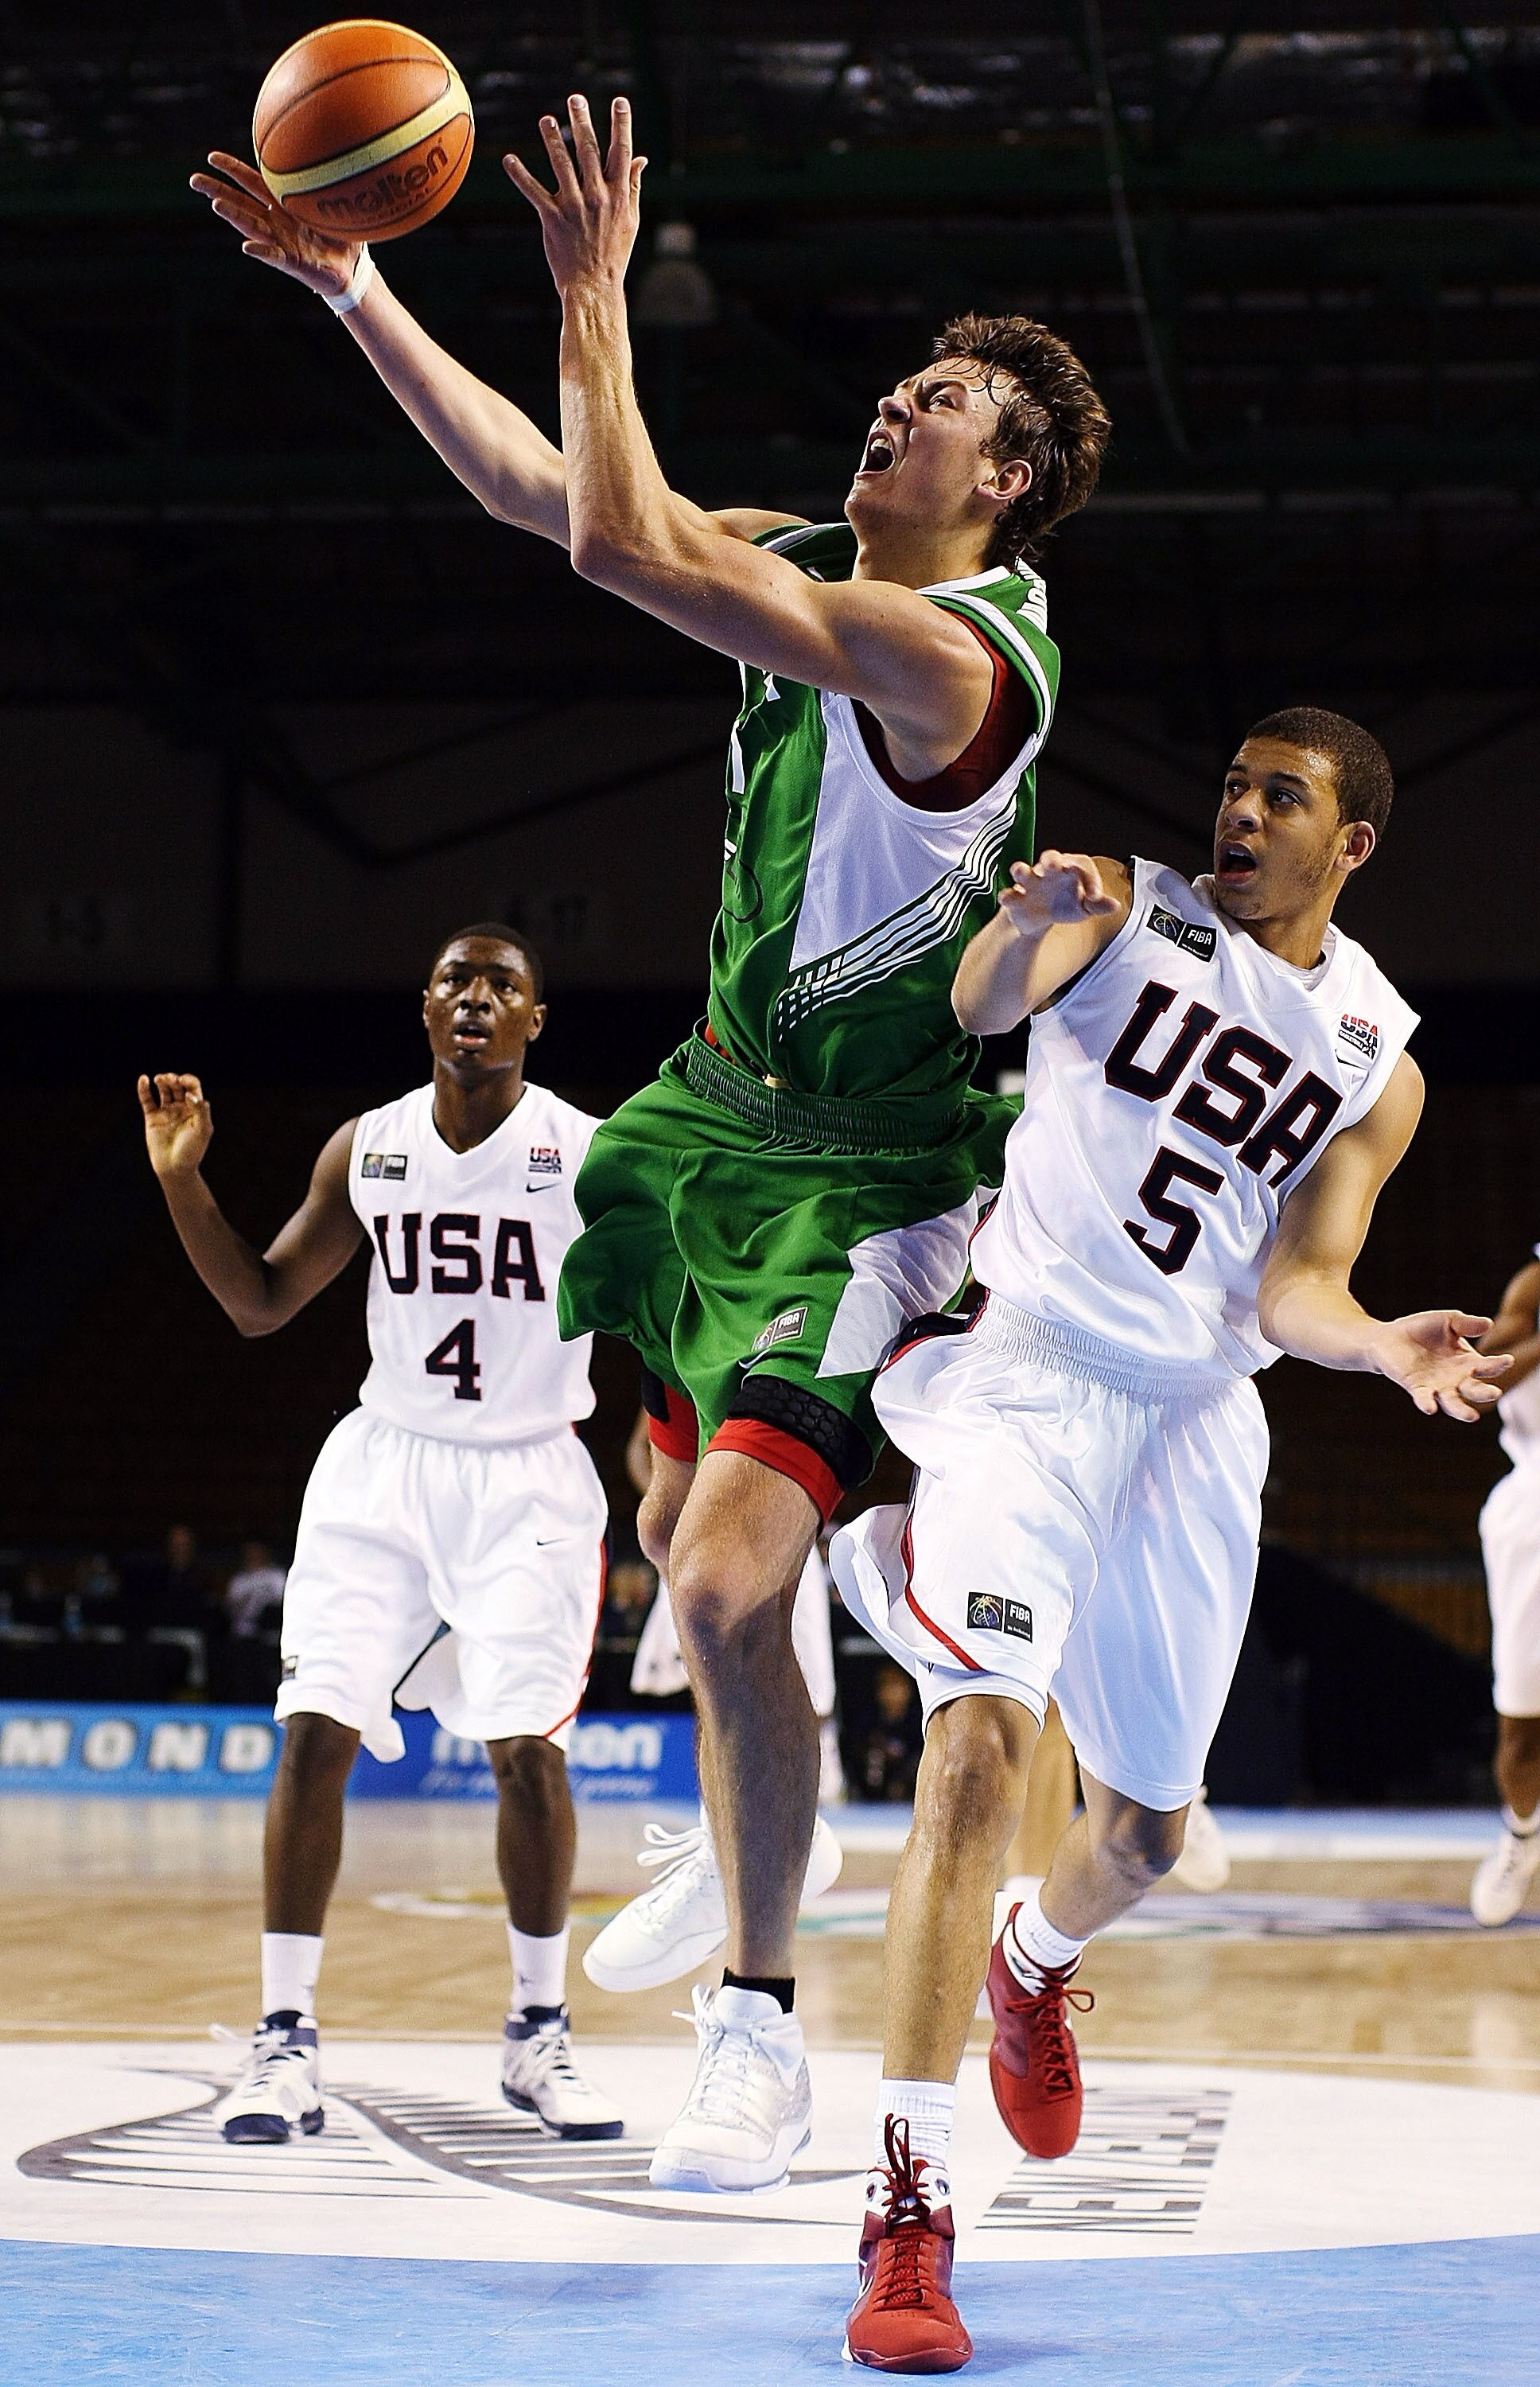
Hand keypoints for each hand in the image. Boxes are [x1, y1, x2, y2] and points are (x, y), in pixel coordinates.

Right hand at [139, 1072, 213, 1181]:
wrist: (175, 1168)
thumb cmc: (192, 1151)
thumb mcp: (203, 1130)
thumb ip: (201, 1111)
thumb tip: (191, 1095)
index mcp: (196, 1109)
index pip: (193, 1087)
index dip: (188, 1080)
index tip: (183, 1082)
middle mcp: (182, 1108)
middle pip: (178, 1086)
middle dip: (174, 1079)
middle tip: (170, 1079)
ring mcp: (166, 1112)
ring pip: (163, 1090)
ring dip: (162, 1080)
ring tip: (159, 1079)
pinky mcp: (152, 1118)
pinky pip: (147, 1100)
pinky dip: (144, 1089)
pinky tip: (143, 1079)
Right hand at [188, 152, 360, 300]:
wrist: (353, 270)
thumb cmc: (342, 234)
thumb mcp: (337, 203)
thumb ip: (331, 181)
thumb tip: (339, 147)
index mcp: (282, 206)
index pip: (252, 183)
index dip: (233, 171)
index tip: (211, 158)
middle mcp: (276, 223)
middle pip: (241, 203)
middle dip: (218, 191)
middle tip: (194, 180)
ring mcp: (281, 243)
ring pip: (252, 226)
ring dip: (234, 216)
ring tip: (215, 204)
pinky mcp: (293, 263)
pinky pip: (275, 256)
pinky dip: (262, 252)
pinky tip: (247, 247)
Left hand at [503, 95, 645, 297]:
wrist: (594, 287)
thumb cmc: (613, 254)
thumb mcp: (630, 220)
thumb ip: (632, 186)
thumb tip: (640, 158)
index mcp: (618, 196)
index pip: (621, 153)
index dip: (621, 125)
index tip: (620, 101)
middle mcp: (597, 197)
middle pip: (589, 152)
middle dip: (583, 123)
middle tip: (576, 98)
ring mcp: (574, 207)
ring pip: (562, 166)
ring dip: (552, 140)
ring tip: (546, 120)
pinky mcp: (553, 219)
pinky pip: (534, 192)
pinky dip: (520, 175)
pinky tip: (509, 159)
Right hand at [999, 851, 1121, 937]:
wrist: (1039, 919)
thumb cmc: (1066, 904)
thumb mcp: (1085, 907)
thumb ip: (1098, 905)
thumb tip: (1115, 906)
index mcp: (1070, 870)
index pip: (1081, 865)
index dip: (1089, 878)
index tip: (1095, 897)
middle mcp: (1048, 872)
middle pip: (1050, 858)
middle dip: (1051, 860)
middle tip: (1055, 865)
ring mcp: (1030, 883)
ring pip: (1022, 871)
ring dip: (1020, 870)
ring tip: (1020, 871)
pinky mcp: (1015, 898)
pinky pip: (1009, 895)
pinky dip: (1008, 896)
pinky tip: (1008, 899)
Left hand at [1372, 1309, 1511, 1421]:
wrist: (1391, 1337)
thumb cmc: (1424, 1329)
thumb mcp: (1448, 1321)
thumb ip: (1466, 1324)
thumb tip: (1488, 1324)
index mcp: (1469, 1363)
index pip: (1487, 1367)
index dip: (1498, 1364)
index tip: (1507, 1360)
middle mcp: (1457, 1379)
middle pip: (1474, 1390)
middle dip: (1484, 1393)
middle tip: (1495, 1394)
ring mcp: (1437, 1386)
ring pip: (1452, 1402)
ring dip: (1461, 1410)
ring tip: (1472, 1417)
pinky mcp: (1417, 1388)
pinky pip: (1424, 1399)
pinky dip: (1427, 1403)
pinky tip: (1431, 1407)